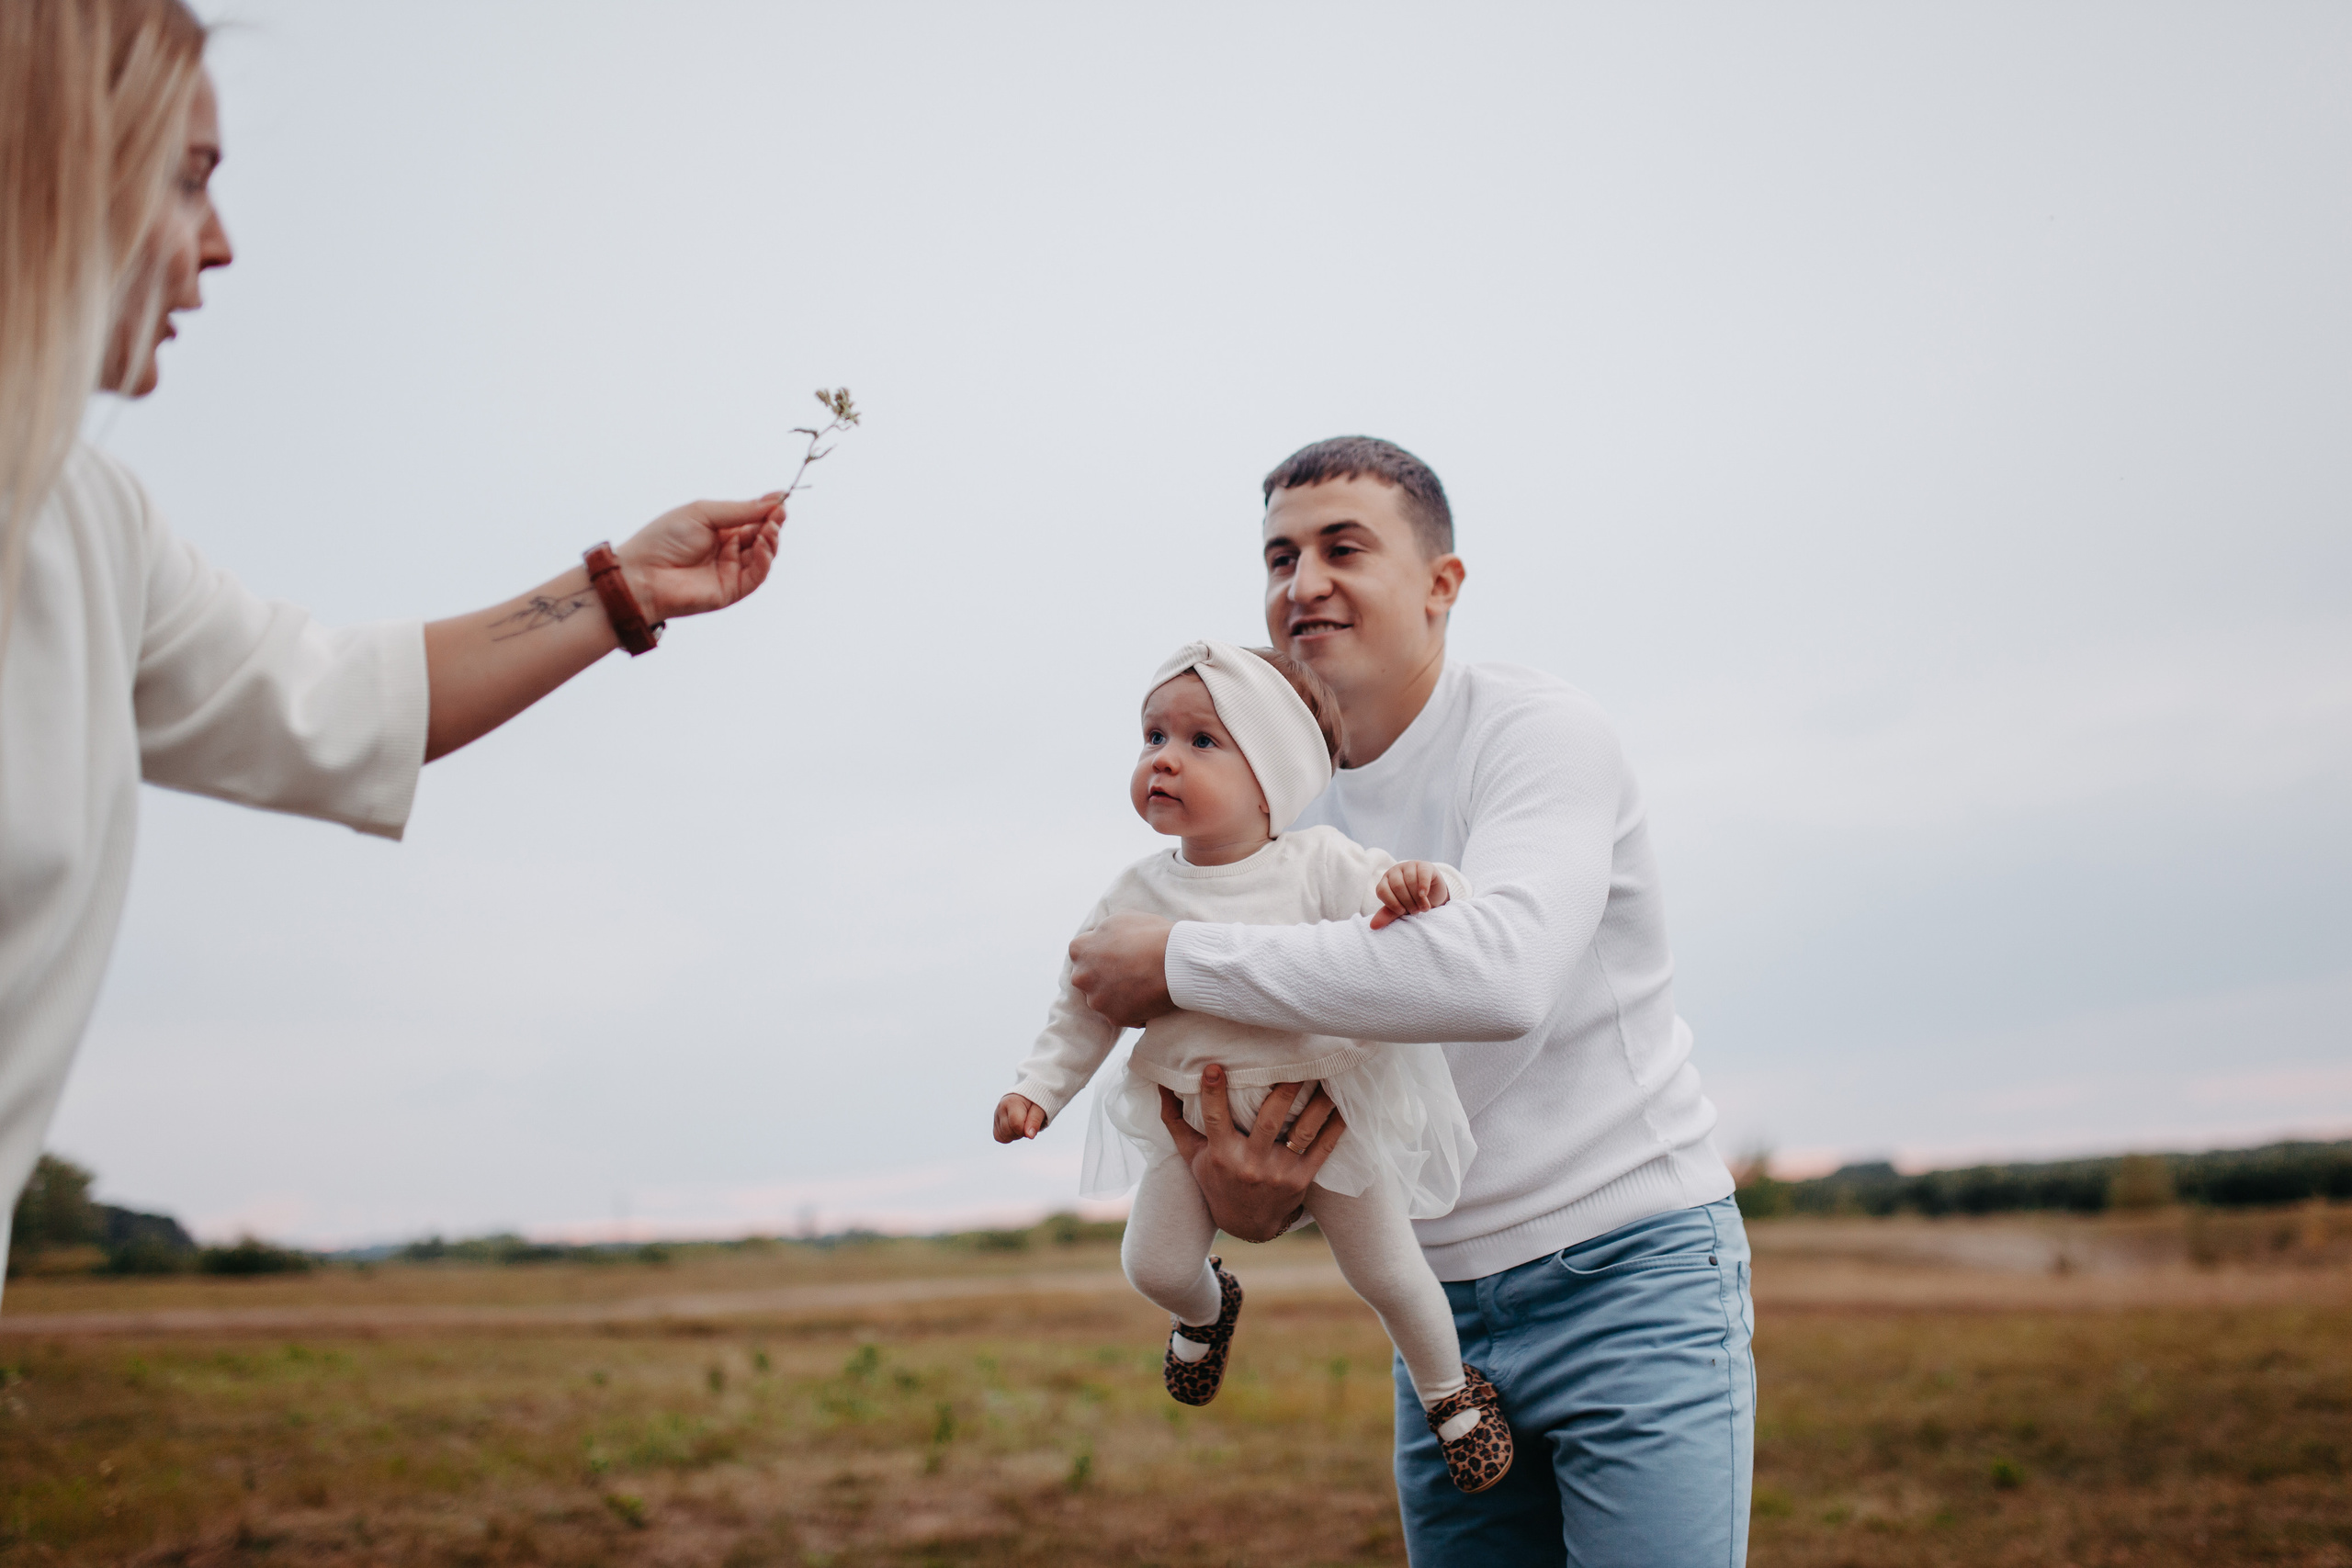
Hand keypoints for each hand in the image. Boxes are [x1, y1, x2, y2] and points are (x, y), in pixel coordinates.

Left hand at [617, 495, 787, 624]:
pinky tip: (761, 544)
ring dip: (771, 540)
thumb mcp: (704, 513)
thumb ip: (739, 510)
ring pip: (763, 555)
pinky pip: (756, 575)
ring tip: (770, 527)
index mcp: (719, 529)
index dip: (768, 509)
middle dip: (773, 523)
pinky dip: (764, 559)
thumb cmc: (664, 539)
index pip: (752, 518)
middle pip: (761, 536)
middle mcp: (727, 550)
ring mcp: (731, 571)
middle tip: (780, 512)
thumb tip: (773, 502)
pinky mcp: (732, 590)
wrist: (642, 573)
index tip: (781, 498)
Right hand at [994, 1093, 1045, 1142]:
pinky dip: (1008, 1137)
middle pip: (1009, 1132)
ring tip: (1022, 1125)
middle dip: (1021, 1133)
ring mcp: (996, 1115)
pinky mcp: (995, 1122)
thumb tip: (1030, 1136)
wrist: (1028, 1096)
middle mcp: (1001, 1108)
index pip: (1016, 1125)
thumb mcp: (1040, 1109)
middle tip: (1028, 1123)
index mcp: (1012, 1102)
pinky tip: (1015, 1129)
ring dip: (1015, 1135)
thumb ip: (1035, 1121)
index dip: (1026, 1130)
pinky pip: (999, 1137)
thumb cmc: (1035, 1102)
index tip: (1032, 1123)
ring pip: (1003, 1136)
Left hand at [1068, 911, 1177, 1026]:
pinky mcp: (1115, 1018)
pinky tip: (1148, 1000)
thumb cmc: (1150, 935)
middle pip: (1088, 978)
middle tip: (1128, 971)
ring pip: (1102, 999)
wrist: (1176, 961)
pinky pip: (1121, 1015)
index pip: (1081, 952)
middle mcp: (1082, 977)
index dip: (1100, 951)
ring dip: (1117, 995)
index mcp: (1080, 950)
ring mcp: (1097, 1000)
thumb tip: (1100, 938)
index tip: (1115, 952)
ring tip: (1142, 986)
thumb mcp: (1120, 919)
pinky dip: (1132, 1010)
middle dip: (1103, 975)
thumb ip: (1102, 932)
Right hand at [1159, 1065, 1345, 1241]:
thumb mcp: (1192, 1156)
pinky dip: (1334, 1126)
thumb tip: (1161, 1085)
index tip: (1213, 1067)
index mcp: (1221, 1154)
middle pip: (1269, 1120)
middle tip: (1297, 1062)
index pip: (1214, 1118)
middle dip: (1284, 1090)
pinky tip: (1343, 1105)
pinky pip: (1322, 1149)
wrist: (1246, 1225)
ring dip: (1318, 1103)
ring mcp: (1278, 1173)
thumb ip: (1176, 1121)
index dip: (1212, 1092)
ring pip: (1302, 1132)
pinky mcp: (1301, 1180)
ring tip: (1327, 1076)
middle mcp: (1250, 1164)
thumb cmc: (1217, 1181)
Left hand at [1371, 860, 1451, 930]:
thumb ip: (1388, 915)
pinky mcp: (1424, 865)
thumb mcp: (1400, 909)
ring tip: (1423, 908)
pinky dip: (1423, 886)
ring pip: (1410, 881)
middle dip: (1407, 902)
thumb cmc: (1412, 901)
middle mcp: (1395, 871)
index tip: (1401, 912)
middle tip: (1415, 911)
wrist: (1432, 894)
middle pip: (1397, 886)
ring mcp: (1409, 866)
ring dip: (1417, 898)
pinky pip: (1422, 874)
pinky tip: (1424, 895)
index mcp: (1385, 881)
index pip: (1382, 890)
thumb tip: (1372, 926)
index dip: (1391, 903)